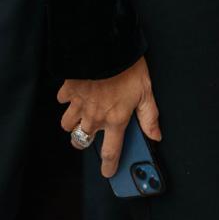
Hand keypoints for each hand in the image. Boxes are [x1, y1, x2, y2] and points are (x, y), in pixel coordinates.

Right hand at [57, 55, 160, 177]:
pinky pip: (62, 101)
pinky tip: (77, 91)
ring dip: (74, 122)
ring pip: (68, 125)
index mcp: (115, 119)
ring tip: (83, 113)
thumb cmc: (128, 68)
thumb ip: (150, 116)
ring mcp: (79, 105)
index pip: (110, 152)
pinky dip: (68, 98)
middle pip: (81, 141)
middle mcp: (95, 117)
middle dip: (84, 141)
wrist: (107, 47)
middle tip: (93, 133)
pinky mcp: (69, 90)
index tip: (108, 171)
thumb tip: (156, 135)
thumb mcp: (146, 92)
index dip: (109, 166)